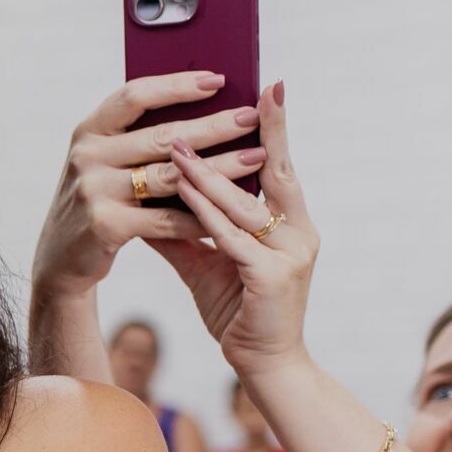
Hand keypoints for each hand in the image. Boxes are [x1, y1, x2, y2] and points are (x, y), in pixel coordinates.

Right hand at [33, 71, 266, 295]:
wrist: (60, 258)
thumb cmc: (97, 201)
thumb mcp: (102, 162)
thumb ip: (135, 137)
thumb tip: (204, 107)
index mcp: (88, 131)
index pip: (135, 96)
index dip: (176, 86)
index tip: (219, 80)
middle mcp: (87, 156)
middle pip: (162, 136)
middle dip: (214, 125)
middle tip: (251, 118)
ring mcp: (94, 191)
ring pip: (171, 176)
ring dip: (219, 168)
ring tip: (255, 159)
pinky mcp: (107, 225)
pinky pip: (167, 218)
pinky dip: (203, 215)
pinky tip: (232, 210)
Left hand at [147, 81, 318, 377]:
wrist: (263, 366)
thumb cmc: (238, 311)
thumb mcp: (209, 262)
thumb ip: (185, 229)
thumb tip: (151, 194)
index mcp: (291, 224)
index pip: (281, 166)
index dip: (275, 127)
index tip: (268, 86)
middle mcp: (299, 233)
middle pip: (275, 172)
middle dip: (254, 131)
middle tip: (229, 91)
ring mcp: (289, 255)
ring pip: (244, 204)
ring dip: (208, 173)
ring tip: (178, 143)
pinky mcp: (270, 278)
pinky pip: (231, 239)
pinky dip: (204, 215)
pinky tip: (182, 194)